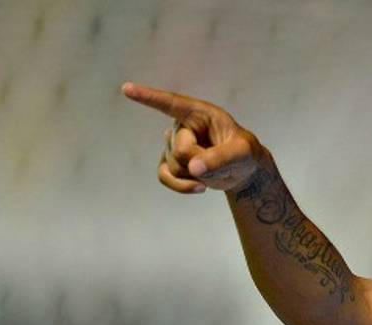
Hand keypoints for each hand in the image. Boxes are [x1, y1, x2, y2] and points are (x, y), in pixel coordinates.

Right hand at [122, 82, 266, 193]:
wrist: (243, 169)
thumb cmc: (244, 152)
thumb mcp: (242, 153)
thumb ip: (221, 158)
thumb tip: (193, 168)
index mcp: (199, 113)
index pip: (172, 104)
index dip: (149, 97)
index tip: (127, 89)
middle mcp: (182, 126)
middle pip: (180, 150)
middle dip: (202, 162)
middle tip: (222, 161)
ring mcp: (173, 145)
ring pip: (174, 165)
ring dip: (197, 175)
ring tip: (214, 169)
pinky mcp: (170, 163)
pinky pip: (164, 177)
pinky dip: (182, 186)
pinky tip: (200, 188)